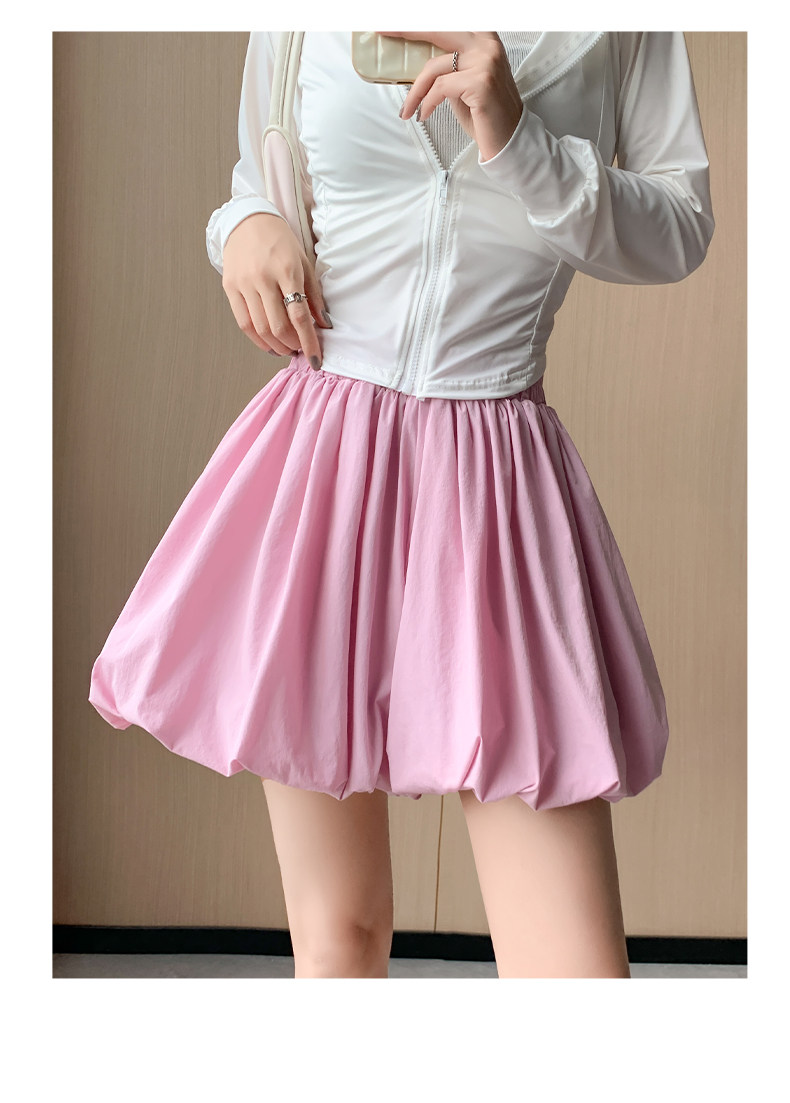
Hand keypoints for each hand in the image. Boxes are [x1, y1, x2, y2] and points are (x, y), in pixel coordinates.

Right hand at [221, 213, 330, 367]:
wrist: (247, 221)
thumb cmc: (280, 241)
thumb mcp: (304, 262)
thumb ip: (314, 295)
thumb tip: (323, 325)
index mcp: (286, 270)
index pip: (299, 316)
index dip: (309, 342)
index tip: (316, 360)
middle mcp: (263, 278)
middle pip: (278, 326)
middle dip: (292, 345)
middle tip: (300, 349)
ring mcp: (244, 283)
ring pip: (260, 328)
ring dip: (276, 345)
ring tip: (287, 347)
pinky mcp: (229, 287)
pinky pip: (243, 322)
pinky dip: (257, 339)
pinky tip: (269, 344)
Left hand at [375, 31, 523, 161]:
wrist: (508, 140)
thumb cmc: (485, 113)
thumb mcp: (464, 83)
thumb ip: (448, 67)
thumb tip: (417, 62)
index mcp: (484, 38)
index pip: (448, 24)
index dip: (421, 23)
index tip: (395, 22)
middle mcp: (487, 44)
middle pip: (439, 30)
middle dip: (408, 30)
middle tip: (385, 32)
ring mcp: (486, 61)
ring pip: (434, 67)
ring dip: (415, 92)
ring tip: (407, 109)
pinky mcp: (480, 81)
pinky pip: (440, 88)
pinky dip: (427, 103)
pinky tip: (424, 114)